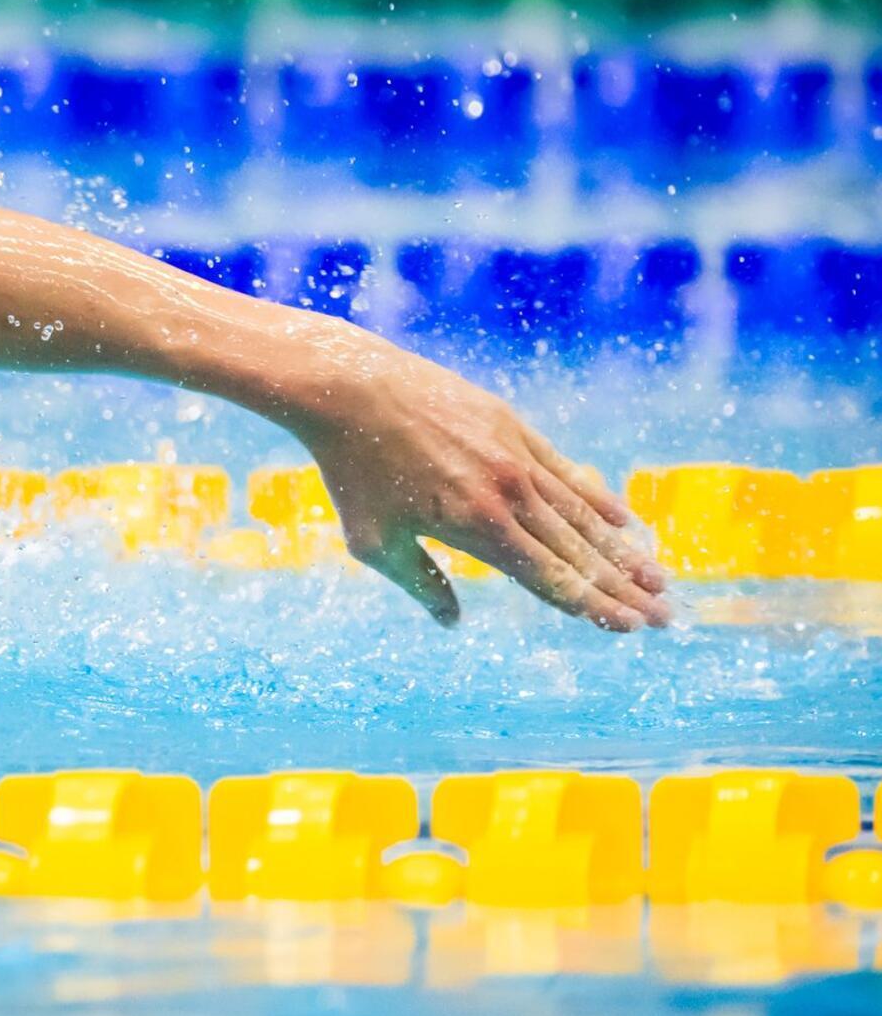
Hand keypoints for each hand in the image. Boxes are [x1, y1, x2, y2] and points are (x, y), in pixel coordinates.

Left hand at [291, 343, 669, 631]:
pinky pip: (565, 471)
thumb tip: (454, 622)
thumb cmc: (352, 471)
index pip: (550, 578)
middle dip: (624, 589)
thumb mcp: (374, 541)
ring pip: (580, 513)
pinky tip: (624, 522)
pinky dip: (596, 499)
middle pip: (578, 552)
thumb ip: (420, 583)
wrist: (351, 387)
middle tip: (665, 617)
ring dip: (622, 550)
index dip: (593, 606)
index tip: (630, 628)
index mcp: (477, 527)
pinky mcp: (511, 427)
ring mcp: (515, 456)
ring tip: (657, 578)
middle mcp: (508, 492)